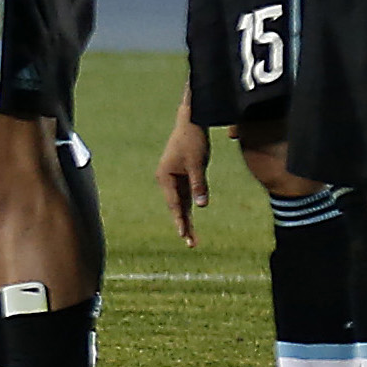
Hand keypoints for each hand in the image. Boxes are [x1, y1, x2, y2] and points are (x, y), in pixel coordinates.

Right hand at [155, 117, 209, 245]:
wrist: (192, 122)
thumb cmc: (193, 141)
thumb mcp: (197, 164)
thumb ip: (199, 185)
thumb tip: (201, 206)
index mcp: (165, 177)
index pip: (174, 204)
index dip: (180, 220)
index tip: (183, 236)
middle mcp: (166, 180)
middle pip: (176, 207)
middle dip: (184, 225)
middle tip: (191, 244)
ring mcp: (174, 178)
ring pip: (181, 204)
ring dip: (187, 219)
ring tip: (192, 239)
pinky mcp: (182, 176)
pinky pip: (186, 196)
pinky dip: (190, 208)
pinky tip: (192, 221)